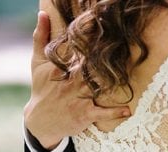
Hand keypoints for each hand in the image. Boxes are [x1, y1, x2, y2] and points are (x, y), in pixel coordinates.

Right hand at [23, 9, 129, 149]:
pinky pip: (101, 113)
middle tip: (123, 44)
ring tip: (130, 70)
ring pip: (100, 86)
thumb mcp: (37, 63)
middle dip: (105, 57)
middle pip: (93, 66)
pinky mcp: (84, 115)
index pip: (80, 49)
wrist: (39, 121)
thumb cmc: (41, 90)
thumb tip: (42, 13)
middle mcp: (72, 82)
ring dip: (115, 80)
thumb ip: (41, 37)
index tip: (103, 25)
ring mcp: (79, 99)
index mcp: (62, 67)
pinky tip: (127, 110)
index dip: (92, 38)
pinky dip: (114, 113)